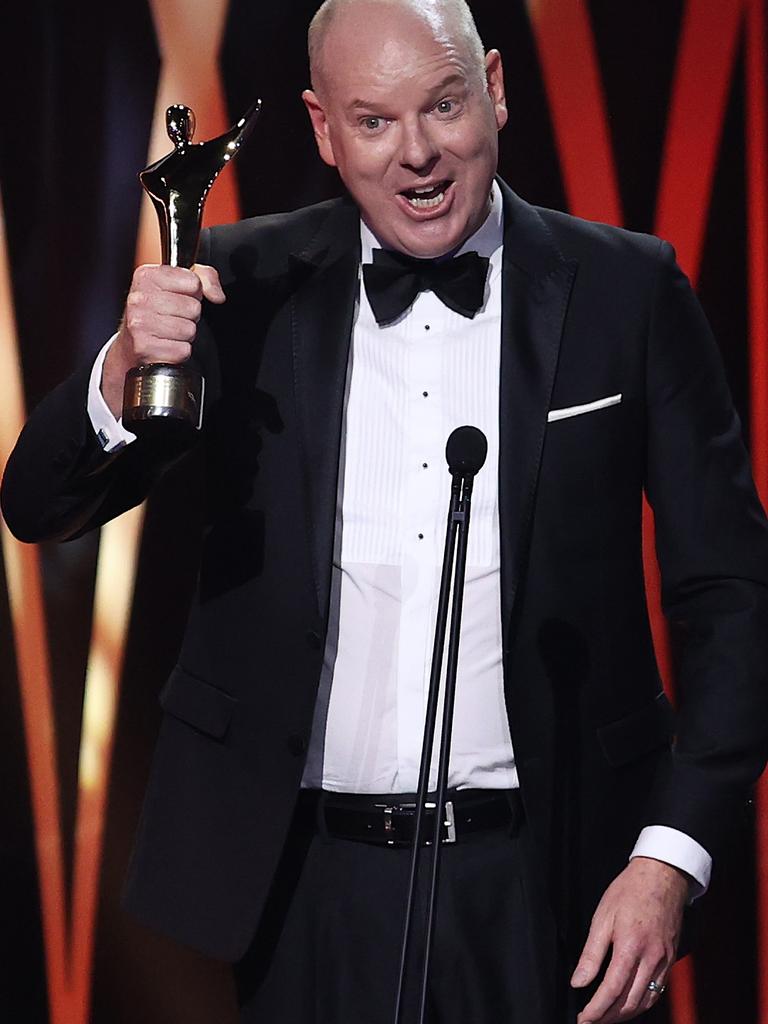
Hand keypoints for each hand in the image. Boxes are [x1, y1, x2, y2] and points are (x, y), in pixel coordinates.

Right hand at [102, 263, 225, 417]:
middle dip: (189, 315)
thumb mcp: (178, 284)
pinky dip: (179, 351)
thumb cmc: (156, 311)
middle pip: (193, 307)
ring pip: (189, 329)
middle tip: (174, 317)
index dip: (193, 293)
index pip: (193, 282)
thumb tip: (217, 295)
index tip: (180, 297)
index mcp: (146, 276)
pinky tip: (166, 345)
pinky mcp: (145, 348)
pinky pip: (183, 350)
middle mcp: (139, 299)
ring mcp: (140, 324)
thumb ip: (204, 277)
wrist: (131, 343)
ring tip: (169, 331)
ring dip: (185, 334)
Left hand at [571, 857, 687, 1023]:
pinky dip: (642, 1003)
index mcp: (630, 947)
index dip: (596, 1010)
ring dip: (625, 1014)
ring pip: (645, 1001)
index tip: (583, 1019)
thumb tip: (578, 981)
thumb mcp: (602, 916)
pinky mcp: (670, 960)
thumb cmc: (629, 891)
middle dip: (608, 1017)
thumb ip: (591, 953)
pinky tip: (629, 1004)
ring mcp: (664, 961)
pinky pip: (657, 991)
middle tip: (590, 1020)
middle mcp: (650, 959)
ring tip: (606, 1017)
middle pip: (629, 1002)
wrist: (662, 876)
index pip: (611, 991)